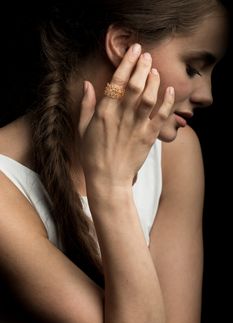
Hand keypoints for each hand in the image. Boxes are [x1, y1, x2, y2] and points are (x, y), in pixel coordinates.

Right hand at [79, 43, 174, 190]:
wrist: (108, 179)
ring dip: (153, 81)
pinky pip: (161, 116)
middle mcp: (121, 116)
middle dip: (141, 66)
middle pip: (135, 85)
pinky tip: (169, 90)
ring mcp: (136, 126)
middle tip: (146, 54)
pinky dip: (167, 102)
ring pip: (149, 97)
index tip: (133, 51)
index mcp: (104, 112)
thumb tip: (87, 84)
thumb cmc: (92, 154)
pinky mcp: (149, 137)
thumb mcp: (83, 129)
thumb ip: (86, 105)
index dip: (126, 63)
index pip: (117, 81)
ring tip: (154, 70)